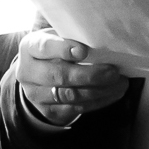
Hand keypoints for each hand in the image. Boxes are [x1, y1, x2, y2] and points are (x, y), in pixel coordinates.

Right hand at [14, 26, 129, 125]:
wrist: (38, 78)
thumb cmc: (55, 50)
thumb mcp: (56, 38)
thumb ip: (72, 38)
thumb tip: (102, 39)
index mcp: (30, 47)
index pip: (45, 47)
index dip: (63, 49)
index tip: (84, 51)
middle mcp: (28, 72)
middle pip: (59, 76)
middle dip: (89, 75)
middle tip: (113, 72)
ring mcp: (36, 95)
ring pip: (70, 95)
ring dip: (99, 90)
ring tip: (119, 83)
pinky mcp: (48, 111)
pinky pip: (76, 108)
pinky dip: (98, 101)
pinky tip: (113, 93)